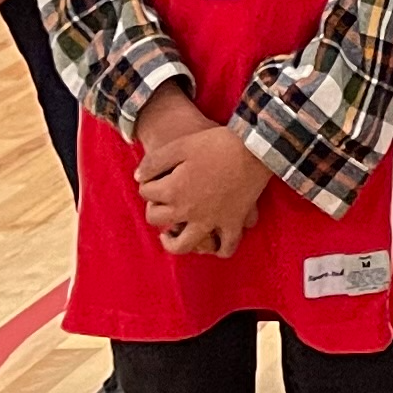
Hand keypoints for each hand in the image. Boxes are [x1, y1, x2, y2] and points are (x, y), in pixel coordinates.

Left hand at [136, 111, 270, 256]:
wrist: (255, 148)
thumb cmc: (217, 144)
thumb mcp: (181, 146)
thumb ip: (154, 162)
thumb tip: (138, 177)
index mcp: (173, 190)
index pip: (146, 192)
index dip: (147, 183)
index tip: (154, 177)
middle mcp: (188, 211)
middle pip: (157, 219)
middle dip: (154, 209)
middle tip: (159, 201)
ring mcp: (211, 221)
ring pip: (184, 245)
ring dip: (173, 243)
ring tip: (172, 235)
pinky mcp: (233, 223)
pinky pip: (225, 247)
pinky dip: (219, 249)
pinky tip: (213, 241)